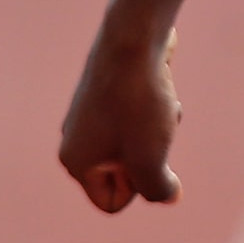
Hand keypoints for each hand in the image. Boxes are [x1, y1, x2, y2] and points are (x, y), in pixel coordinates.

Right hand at [59, 20, 182, 212]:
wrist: (134, 40)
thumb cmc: (139, 103)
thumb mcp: (151, 157)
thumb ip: (157, 188)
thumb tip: (168, 195)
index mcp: (76, 163)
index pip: (112, 202)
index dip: (140, 186)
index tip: (146, 156)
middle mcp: (75, 140)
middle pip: (128, 172)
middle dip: (152, 155)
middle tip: (153, 128)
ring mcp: (90, 116)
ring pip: (141, 143)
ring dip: (160, 131)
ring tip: (157, 105)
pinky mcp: (109, 94)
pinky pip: (143, 118)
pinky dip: (158, 109)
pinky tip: (159, 88)